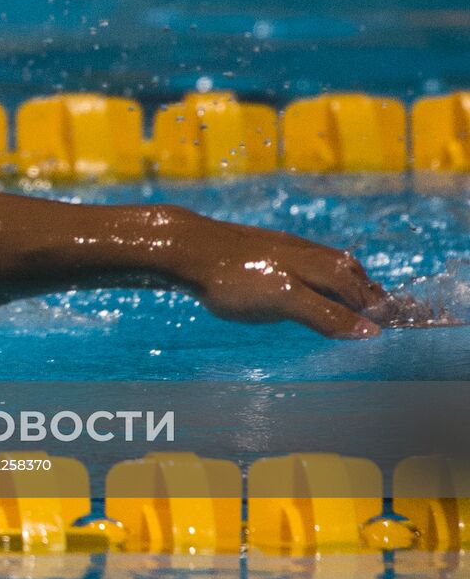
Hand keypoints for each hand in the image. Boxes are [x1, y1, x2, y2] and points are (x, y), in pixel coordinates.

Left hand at [170, 215, 387, 338]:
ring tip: (353, 295)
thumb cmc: (233, 279)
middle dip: (367, 292)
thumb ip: (325, 315)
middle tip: (381, 310)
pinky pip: (306, 260)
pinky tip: (307, 280)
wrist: (187, 249)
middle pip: (349, 274)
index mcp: (317, 267)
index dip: (375, 309)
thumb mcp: (283, 301)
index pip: (359, 292)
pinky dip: (321, 273)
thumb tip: (370, 330)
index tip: (390, 323)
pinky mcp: (265, 248)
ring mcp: (285, 248)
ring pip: (328, 264)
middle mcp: (307, 254)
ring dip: (346, 281)